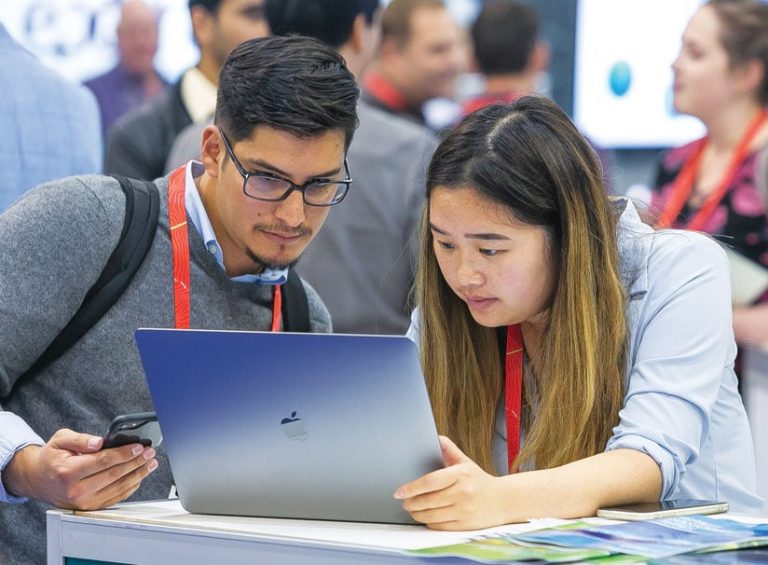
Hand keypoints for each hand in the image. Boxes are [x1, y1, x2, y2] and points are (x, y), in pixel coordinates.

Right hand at [3, 428, 157, 509]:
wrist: (37, 479)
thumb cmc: (52, 457)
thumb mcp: (61, 440)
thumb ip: (81, 439)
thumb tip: (99, 442)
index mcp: (68, 472)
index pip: (103, 461)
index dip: (124, 454)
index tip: (139, 447)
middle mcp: (75, 490)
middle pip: (114, 475)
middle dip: (136, 463)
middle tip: (150, 453)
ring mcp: (83, 502)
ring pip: (118, 488)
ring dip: (138, 475)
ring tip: (150, 464)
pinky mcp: (89, 507)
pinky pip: (115, 498)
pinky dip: (130, 487)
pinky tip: (139, 477)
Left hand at [394, 436, 507, 529]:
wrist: (503, 500)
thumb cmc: (479, 480)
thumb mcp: (465, 462)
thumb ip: (448, 449)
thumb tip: (434, 436)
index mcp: (461, 474)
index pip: (429, 482)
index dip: (411, 488)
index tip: (399, 491)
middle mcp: (463, 492)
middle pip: (427, 501)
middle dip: (410, 503)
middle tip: (404, 501)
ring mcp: (464, 510)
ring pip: (431, 515)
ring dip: (416, 513)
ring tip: (412, 509)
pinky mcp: (465, 525)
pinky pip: (439, 525)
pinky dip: (429, 522)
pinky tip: (426, 516)